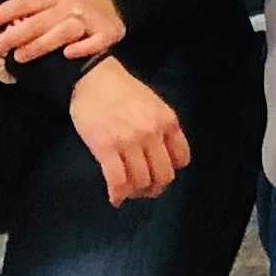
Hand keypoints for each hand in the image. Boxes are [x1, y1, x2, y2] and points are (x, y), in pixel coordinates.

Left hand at [0, 0, 125, 67]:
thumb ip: (31, 18)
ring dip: (41, 43)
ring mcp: (89, 18)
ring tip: (19, 57)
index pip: (21, 3)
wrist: (116, 1)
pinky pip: (95, 41)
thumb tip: (1, 36)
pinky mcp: (108, 31)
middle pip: (37, 20)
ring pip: (63, 29)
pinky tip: (68, 55)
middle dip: (11, 35)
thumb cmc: (74, 9)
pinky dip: (82, 47)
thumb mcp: (52, 5)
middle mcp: (68, 5)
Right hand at [67, 56, 188, 203]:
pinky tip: (115, 198)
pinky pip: (117, 181)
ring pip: (141, 181)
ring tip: (127, 191)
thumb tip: (162, 155)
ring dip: (135, 192)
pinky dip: (117, 194)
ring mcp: (129, 141)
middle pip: (163, 175)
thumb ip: (162, 128)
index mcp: (168, 121)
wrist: (93, 78)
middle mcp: (152, 133)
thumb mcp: (154, 105)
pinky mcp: (106, 148)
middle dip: (155, 187)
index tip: (160, 172)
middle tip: (144, 189)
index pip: (181, 159)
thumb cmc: (122, 90)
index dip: (171, 170)